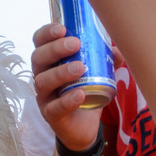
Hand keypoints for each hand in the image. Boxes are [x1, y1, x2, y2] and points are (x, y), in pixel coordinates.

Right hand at [31, 23, 105, 155]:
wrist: (84, 128)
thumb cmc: (85, 92)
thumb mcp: (96, 73)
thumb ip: (105, 60)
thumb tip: (118, 49)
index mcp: (49, 62)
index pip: (39, 42)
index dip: (46, 33)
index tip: (62, 28)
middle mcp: (41, 76)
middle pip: (38, 58)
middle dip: (54, 49)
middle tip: (75, 44)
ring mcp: (44, 97)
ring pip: (43, 81)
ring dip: (60, 72)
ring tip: (80, 68)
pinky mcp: (51, 115)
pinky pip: (54, 107)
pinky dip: (67, 100)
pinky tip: (80, 94)